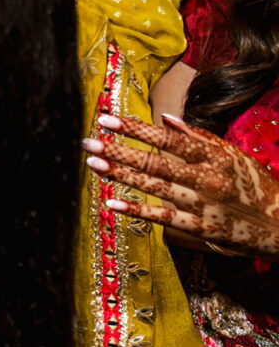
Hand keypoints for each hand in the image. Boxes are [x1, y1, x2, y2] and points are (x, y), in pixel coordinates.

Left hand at [85, 113, 278, 254]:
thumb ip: (200, 138)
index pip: (169, 138)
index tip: (107, 119)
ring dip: (122, 176)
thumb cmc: (256, 186)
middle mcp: (207, 179)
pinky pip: (164, 217)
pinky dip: (137, 210)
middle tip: (88, 142)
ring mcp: (203, 204)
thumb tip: (167, 118)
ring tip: (94, 164)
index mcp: (215, 157)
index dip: (136, 128)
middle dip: (120, 151)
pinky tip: (112, 203)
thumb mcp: (234, 156)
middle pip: (156, 162)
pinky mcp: (201, 228)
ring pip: (155, 187)